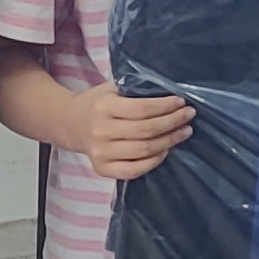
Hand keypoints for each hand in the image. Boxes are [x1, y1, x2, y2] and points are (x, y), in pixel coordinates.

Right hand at [77, 84, 196, 180]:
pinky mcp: (102, 169)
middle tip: (188, 116)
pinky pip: (134, 170)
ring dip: (169, 141)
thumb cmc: (98, 103)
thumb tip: (170, 93)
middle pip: (146, 131)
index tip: (181, 103)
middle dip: (173, 123)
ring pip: (144, 151)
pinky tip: (165, 151)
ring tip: (183, 132)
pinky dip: (153, 161)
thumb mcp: (111, 89)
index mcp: (104, 107)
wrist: (70, 123)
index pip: (142, 109)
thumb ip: (135, 90)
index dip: (165, 106)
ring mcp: (100, 153)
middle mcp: (100, 131)